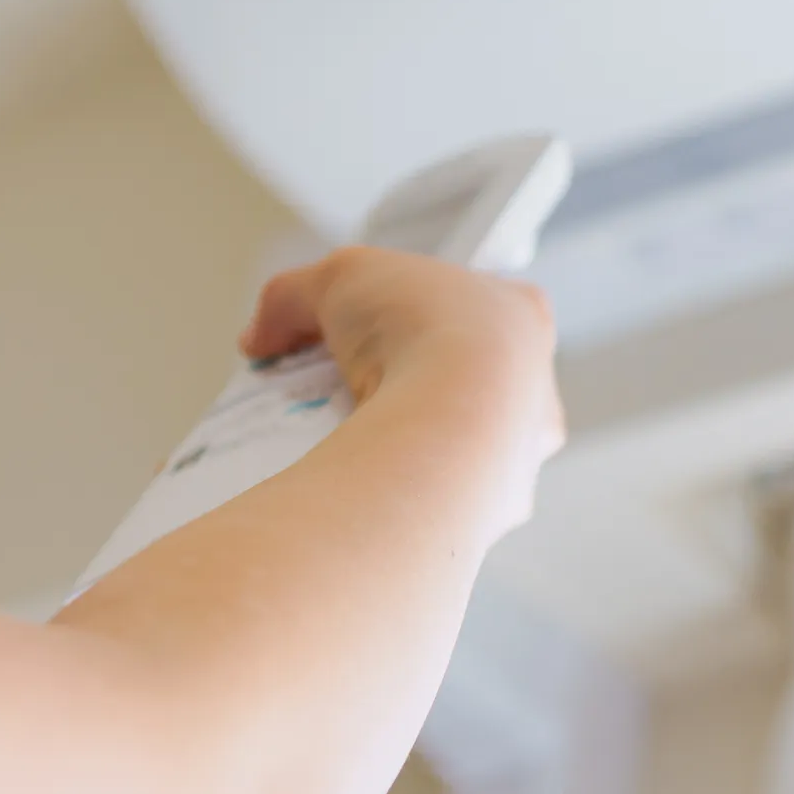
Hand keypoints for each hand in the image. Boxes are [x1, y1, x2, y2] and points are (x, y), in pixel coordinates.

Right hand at [245, 246, 563, 474]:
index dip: (408, 317)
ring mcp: (516, 461)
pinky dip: (386, 495)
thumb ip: (292, 297)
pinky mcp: (486, 516)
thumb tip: (258, 338)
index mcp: (521, 319)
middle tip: (337, 392)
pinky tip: (341, 489)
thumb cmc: (419, 330)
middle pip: (453, 386)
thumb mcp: (338, 277)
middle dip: (394, 389)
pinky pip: (428, 503)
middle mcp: (535, 393)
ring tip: (328, 444)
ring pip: (447, 451)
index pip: (464, 313)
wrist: (446, 426)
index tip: (362, 332)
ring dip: (392, 446)